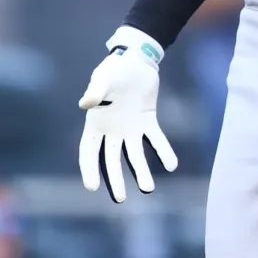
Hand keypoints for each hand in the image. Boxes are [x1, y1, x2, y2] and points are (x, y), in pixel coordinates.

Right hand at [77, 27, 177, 202]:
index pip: (89, 151)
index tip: (92, 187)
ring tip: (148, 188)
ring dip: (141, 171)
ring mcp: (131, 128)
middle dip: (115, 179)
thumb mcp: (103, 78)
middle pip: (112, 160)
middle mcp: (112, 131)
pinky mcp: (148, 122)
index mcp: (95, 123)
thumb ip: (96, 91)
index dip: (89, 169)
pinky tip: (171, 164)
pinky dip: (163, 151)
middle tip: (120, 199)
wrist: (135, 59)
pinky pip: (156, 139)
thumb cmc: (114, 69)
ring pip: (134, 155)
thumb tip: (86, 104)